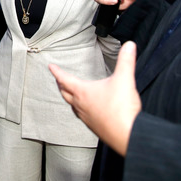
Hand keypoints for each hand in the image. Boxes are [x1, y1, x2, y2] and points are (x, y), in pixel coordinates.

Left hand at [49, 41, 141, 155]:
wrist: (127, 135)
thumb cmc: (121, 109)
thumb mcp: (125, 79)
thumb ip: (126, 61)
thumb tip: (129, 45)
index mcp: (83, 92)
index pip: (65, 78)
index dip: (57, 71)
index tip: (51, 66)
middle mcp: (80, 105)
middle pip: (65, 93)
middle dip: (61, 84)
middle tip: (59, 79)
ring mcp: (86, 117)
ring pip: (72, 106)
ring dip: (69, 98)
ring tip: (70, 94)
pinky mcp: (94, 127)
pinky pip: (82, 116)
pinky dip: (80, 110)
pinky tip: (87, 110)